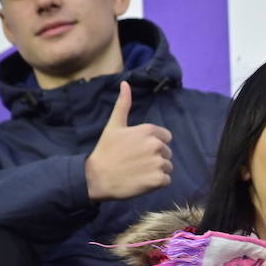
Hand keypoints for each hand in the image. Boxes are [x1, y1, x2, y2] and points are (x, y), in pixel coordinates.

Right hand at [85, 82, 173, 200]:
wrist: (97, 177)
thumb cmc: (106, 151)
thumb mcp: (114, 125)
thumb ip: (123, 105)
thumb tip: (125, 83)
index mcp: (149, 131)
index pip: (166, 137)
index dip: (153, 144)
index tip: (138, 150)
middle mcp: (156, 145)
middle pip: (167, 153)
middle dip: (155, 157)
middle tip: (136, 162)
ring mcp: (158, 163)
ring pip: (168, 167)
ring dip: (157, 171)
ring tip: (138, 171)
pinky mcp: (159, 179)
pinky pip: (167, 180)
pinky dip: (157, 183)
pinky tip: (142, 181)